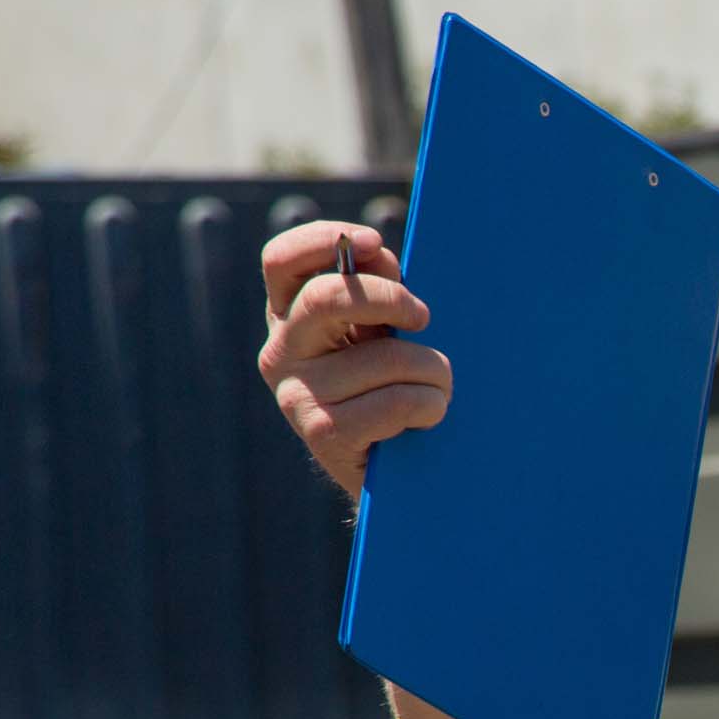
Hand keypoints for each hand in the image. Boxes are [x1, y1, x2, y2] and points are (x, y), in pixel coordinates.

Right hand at [255, 222, 448, 499]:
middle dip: (390, 298)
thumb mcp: (381, 335)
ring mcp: (295, 395)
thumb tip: (374, 253)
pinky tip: (429, 418)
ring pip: (384, 357)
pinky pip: (396, 402)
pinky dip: (429, 406)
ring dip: (432, 371)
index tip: (372, 241)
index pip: (281, 261)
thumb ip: (376, 289)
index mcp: (289, 318)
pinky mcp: (324, 434)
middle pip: (326, 297)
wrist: (396, 479)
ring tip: (438, 389)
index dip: (323, 239)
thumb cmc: (394, 392)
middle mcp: (280, 353)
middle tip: (423, 317)